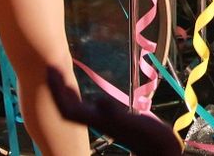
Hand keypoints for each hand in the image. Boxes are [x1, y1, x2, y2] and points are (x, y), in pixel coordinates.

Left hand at [47, 68, 181, 155]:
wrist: (161, 150)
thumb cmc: (152, 138)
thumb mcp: (135, 123)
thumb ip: (116, 112)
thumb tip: (98, 99)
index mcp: (99, 121)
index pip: (68, 108)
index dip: (57, 91)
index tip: (52, 71)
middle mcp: (97, 121)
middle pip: (68, 107)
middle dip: (57, 88)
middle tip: (52, 67)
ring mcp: (103, 121)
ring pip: (76, 107)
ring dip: (66, 92)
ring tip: (62, 75)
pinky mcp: (112, 119)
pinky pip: (87, 107)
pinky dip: (80, 97)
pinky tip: (83, 91)